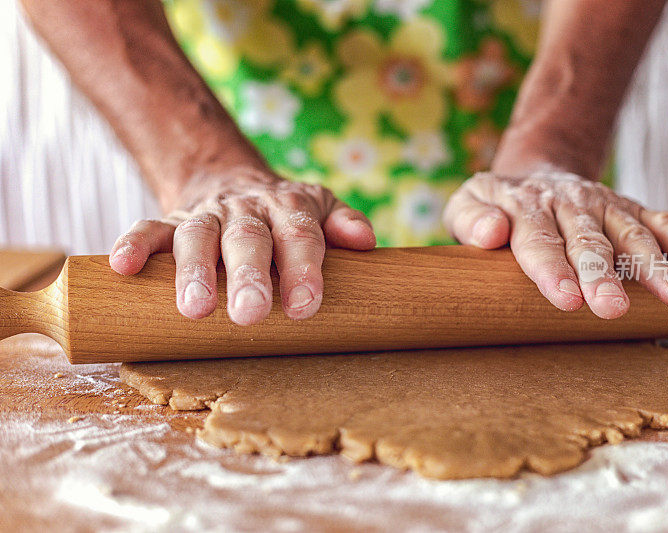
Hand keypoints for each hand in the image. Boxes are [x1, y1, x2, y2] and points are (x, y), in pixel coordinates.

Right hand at [109, 168, 375, 324]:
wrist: (232, 182)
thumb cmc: (285, 215)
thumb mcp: (320, 210)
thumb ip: (342, 222)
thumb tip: (367, 242)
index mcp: (290, 207)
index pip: (301, 235)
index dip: (303, 268)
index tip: (305, 306)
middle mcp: (247, 209)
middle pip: (248, 238)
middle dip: (249, 275)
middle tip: (250, 314)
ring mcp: (206, 214)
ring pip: (197, 236)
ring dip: (194, 271)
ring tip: (195, 309)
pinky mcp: (169, 221)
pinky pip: (147, 226)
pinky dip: (134, 244)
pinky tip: (123, 267)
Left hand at [443, 166, 667, 318]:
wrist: (534, 173)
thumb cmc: (496, 206)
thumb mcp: (466, 205)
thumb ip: (470, 219)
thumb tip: (490, 233)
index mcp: (524, 206)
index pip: (538, 241)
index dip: (552, 270)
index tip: (567, 298)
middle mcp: (569, 203)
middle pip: (588, 242)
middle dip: (602, 276)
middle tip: (612, 309)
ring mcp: (603, 205)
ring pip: (630, 235)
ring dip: (655, 266)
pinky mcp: (629, 209)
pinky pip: (659, 221)